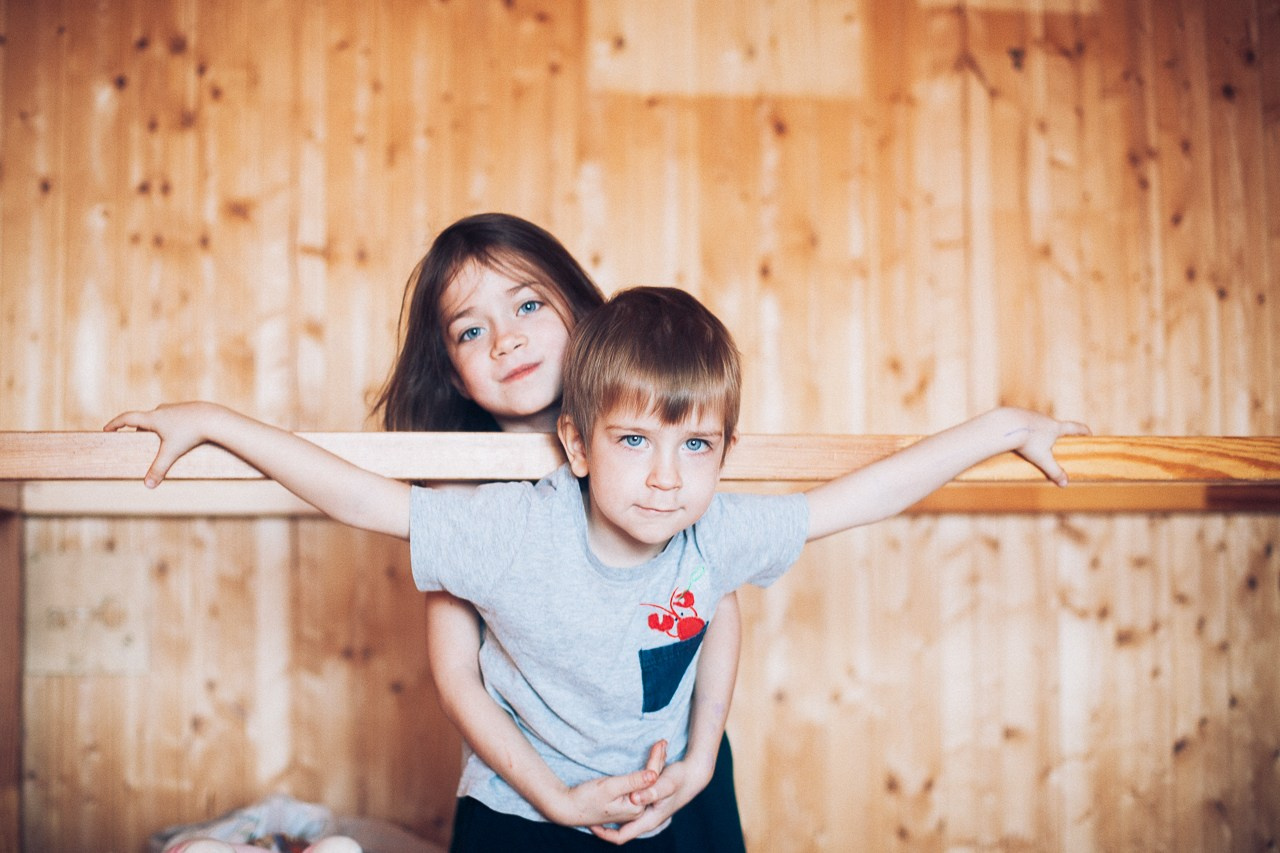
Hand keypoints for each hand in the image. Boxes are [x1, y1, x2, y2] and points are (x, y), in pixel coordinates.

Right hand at [104, 401, 222, 487]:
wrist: (214, 419)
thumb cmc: (191, 434)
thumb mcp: (172, 452)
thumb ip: (159, 468)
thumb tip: (148, 486)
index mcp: (152, 418)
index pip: (126, 418)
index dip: (115, 424)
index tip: (106, 429)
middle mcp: (161, 410)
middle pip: (143, 420)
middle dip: (138, 431)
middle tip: (135, 441)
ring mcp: (175, 408)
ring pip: (160, 418)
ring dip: (155, 428)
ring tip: (158, 441)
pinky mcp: (188, 409)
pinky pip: (174, 418)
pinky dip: (170, 426)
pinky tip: (178, 434)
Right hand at [545, 741, 665, 827]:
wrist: (568, 809)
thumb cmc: (586, 798)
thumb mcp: (610, 787)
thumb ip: (632, 781)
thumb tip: (654, 775)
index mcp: (636, 807)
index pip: (652, 780)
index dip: (657, 759)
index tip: (661, 742)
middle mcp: (636, 810)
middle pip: (651, 783)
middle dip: (658, 761)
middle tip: (663, 742)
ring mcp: (630, 808)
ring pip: (646, 784)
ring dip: (652, 766)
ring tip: (659, 749)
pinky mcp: (624, 804)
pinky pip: (639, 787)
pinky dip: (644, 773)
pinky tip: (647, 764)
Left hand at [589, 743, 712, 844]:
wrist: (695, 774)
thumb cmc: (680, 778)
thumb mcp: (665, 783)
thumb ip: (649, 791)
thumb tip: (634, 798)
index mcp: (649, 820)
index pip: (621, 837)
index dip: (604, 834)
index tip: (590, 825)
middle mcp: (648, 819)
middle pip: (621, 828)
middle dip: (606, 822)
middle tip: (590, 812)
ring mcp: (649, 812)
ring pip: (625, 817)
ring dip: (613, 810)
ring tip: (598, 799)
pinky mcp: (649, 802)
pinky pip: (630, 807)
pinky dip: (621, 801)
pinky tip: (615, 791)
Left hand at [1003, 408, 1090, 486]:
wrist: (1005, 425)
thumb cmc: (1027, 442)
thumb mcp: (1042, 459)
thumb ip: (1054, 471)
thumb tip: (1065, 484)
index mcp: (1055, 427)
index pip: (1075, 427)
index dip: (1083, 431)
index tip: (1089, 434)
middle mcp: (1045, 418)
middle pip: (1056, 425)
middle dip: (1060, 433)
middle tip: (1061, 441)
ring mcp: (1031, 415)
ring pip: (1039, 424)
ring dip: (1040, 431)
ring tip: (1036, 442)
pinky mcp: (1017, 414)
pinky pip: (1024, 424)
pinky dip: (1025, 430)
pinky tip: (1018, 436)